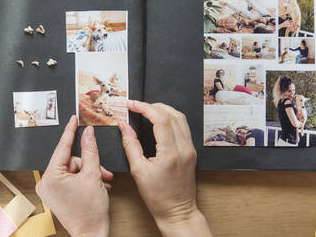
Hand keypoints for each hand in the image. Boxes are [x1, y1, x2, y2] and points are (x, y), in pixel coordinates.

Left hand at [36, 115, 112, 236]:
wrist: (92, 234)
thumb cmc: (91, 212)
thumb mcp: (93, 175)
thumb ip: (91, 150)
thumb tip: (88, 134)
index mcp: (51, 177)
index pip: (62, 147)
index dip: (70, 131)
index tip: (74, 119)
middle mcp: (46, 183)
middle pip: (71, 160)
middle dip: (90, 165)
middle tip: (102, 173)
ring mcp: (50, 190)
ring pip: (74, 169)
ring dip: (90, 173)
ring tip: (102, 182)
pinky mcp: (55, 194)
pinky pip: (71, 177)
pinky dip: (85, 180)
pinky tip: (96, 186)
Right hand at [118, 100, 211, 236]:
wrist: (177, 211)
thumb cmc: (158, 196)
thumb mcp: (138, 171)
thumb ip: (131, 145)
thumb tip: (124, 126)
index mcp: (170, 153)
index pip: (160, 119)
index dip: (144, 107)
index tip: (132, 104)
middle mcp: (184, 148)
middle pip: (172, 114)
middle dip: (153, 106)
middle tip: (137, 106)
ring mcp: (190, 149)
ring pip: (180, 118)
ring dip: (164, 109)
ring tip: (147, 109)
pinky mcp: (191, 151)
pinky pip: (184, 127)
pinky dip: (171, 118)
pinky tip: (160, 120)